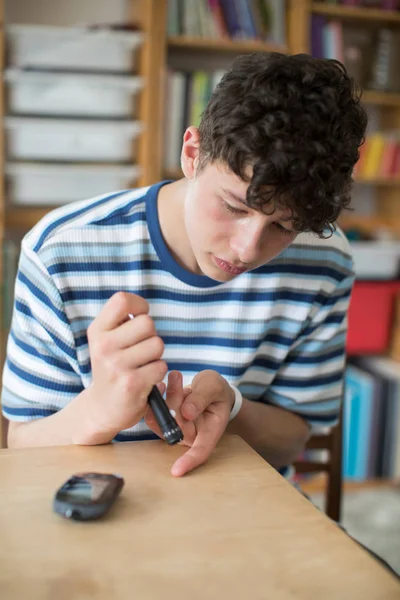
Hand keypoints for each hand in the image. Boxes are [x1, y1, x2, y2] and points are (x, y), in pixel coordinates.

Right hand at [85, 292, 167, 440]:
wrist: (101, 408)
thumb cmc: (112, 368)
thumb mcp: (105, 341)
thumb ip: (121, 322)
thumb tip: (142, 309)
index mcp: (97, 331)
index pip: (122, 300)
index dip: (139, 305)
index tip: (138, 318)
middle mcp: (104, 346)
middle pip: (147, 323)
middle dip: (151, 335)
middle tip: (140, 349)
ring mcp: (117, 365)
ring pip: (157, 344)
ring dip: (156, 355)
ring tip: (142, 365)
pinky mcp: (132, 384)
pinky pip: (161, 366)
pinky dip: (158, 372)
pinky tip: (144, 379)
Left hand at [145, 370, 234, 475]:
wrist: (209, 388)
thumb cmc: (216, 390)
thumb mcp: (214, 387)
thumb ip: (202, 398)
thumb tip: (187, 413)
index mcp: (210, 431)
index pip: (200, 451)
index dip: (189, 461)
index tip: (176, 471)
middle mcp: (192, 434)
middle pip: (177, 428)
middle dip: (175, 401)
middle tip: (177, 377)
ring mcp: (177, 429)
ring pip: (165, 418)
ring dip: (166, 396)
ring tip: (174, 376)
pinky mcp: (165, 420)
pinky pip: (155, 414)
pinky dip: (157, 398)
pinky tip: (162, 385)